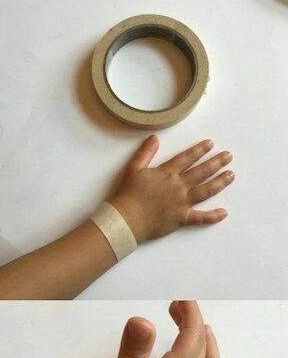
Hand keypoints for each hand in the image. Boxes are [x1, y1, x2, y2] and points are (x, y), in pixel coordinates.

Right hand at [111, 135, 233, 244]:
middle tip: (228, 156)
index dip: (200, 150)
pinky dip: (212, 216)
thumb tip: (154, 138)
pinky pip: (200, 218)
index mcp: (167, 172)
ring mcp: (182, 202)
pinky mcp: (181, 219)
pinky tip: (224, 213)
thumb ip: (145, 152)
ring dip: (219, 182)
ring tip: (231, 175)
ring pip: (205, 190)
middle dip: (216, 162)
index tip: (211, 144)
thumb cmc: (129, 195)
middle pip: (201, 171)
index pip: (187, 158)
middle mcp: (178, 185)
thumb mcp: (134, 169)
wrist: (127, 219)